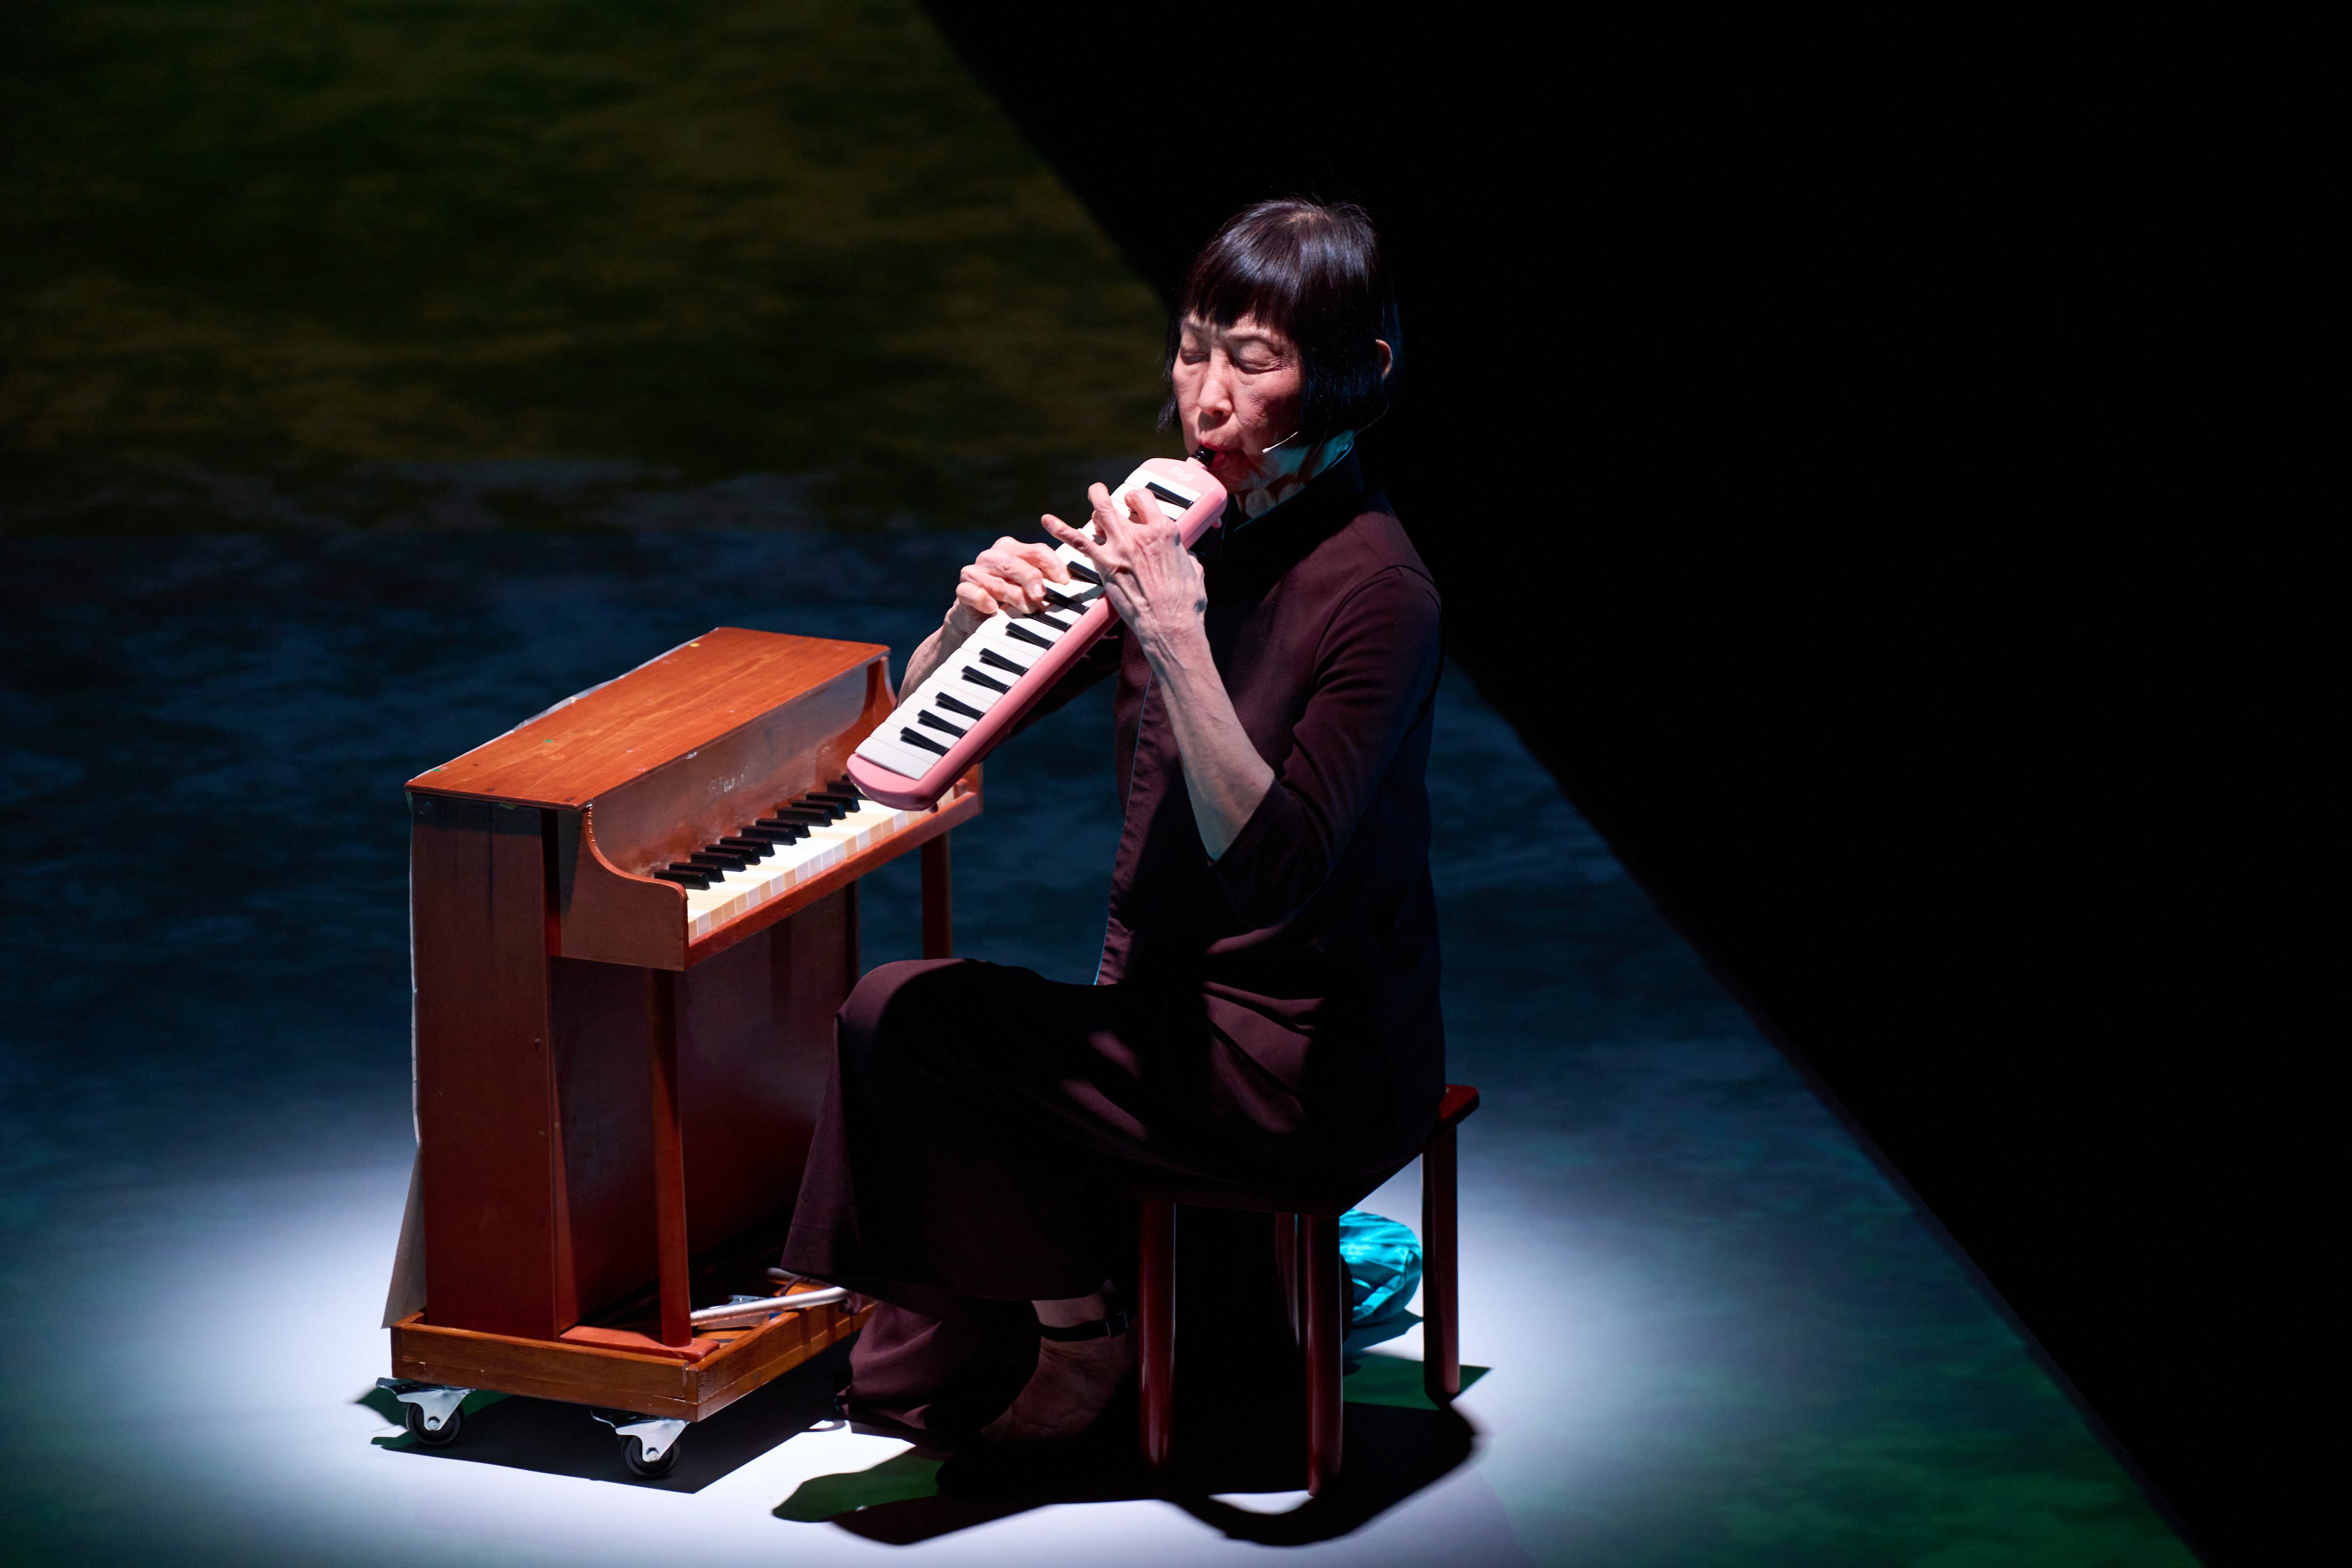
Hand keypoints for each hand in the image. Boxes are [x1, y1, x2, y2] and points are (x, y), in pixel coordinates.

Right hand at [948, 536, 1070, 637]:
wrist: (977, 618)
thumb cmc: (1010, 600)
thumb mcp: (1030, 588)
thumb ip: (1046, 582)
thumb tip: (1070, 587)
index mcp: (1012, 549)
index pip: (1036, 550)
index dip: (1052, 564)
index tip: (1065, 581)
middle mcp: (992, 557)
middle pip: (1016, 562)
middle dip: (1031, 578)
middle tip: (1042, 595)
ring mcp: (975, 572)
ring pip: (997, 580)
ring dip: (1014, 595)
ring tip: (1028, 609)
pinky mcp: (963, 590)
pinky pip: (972, 592)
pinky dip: (983, 600)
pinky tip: (993, 608)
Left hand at [1041, 483, 1207, 665]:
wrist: (1169, 625)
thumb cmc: (1185, 603)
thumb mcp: (1193, 570)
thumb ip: (1184, 556)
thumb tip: (1184, 556)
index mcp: (1164, 532)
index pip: (1145, 500)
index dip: (1138, 500)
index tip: (1136, 506)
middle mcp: (1140, 534)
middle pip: (1121, 502)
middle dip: (1113, 496)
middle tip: (1109, 497)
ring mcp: (1120, 547)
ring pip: (1100, 512)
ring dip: (1095, 500)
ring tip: (1093, 494)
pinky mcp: (1105, 565)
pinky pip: (1079, 542)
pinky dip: (1061, 529)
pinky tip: (1048, 520)